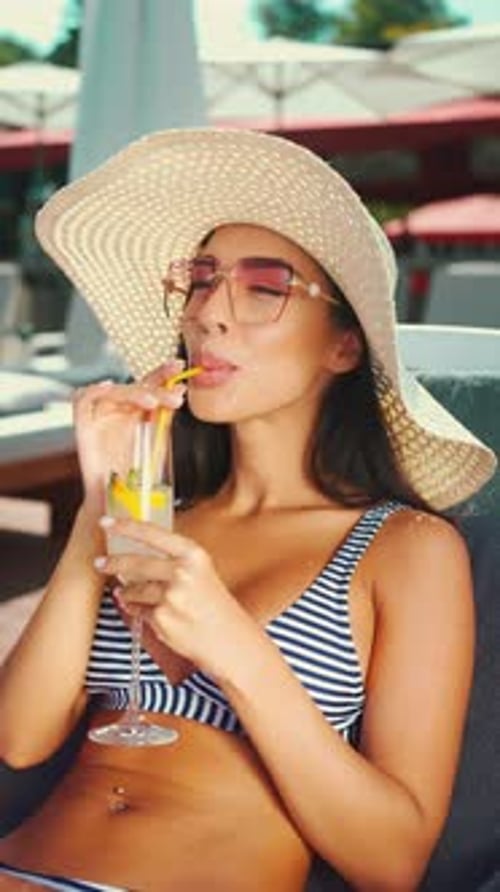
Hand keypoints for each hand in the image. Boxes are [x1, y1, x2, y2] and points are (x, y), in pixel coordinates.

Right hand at [73, 360, 185, 512]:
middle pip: (135, 385)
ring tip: (153, 402)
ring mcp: (101, 415)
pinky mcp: (83, 425)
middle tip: (175, 397)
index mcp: (138, 410)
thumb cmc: (141, 475)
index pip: (150, 384)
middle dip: (156, 386)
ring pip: (114, 390)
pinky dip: (95, 391)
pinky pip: (83, 399)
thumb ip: (165, 415)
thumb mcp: (158, 440)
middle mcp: (119, 409)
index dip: (163, 373)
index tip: (181, 368)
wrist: (120, 502)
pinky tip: (109, 387)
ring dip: (133, 391)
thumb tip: (181, 389)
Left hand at [93, 517, 257, 679]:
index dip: (125, 525)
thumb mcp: (200, 572)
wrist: (230, 640)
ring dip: (127, 592)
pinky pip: (138, 610)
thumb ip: (171, 560)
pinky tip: (152, 613)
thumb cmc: (214, 606)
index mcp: (193, 554)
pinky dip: (139, 611)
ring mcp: (171, 596)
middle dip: (112, 563)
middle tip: (100, 563)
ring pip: (133, 589)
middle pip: (135, 562)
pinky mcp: (162, 619)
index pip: (152, 533)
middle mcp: (182, 572)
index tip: (106, 521)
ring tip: (130, 594)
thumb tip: (134, 555)